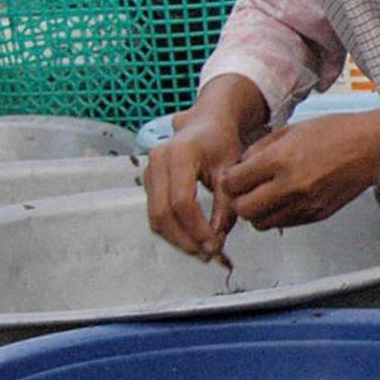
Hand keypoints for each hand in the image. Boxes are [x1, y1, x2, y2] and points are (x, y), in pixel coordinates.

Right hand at [145, 110, 246, 259]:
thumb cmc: (221, 143)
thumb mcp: (231, 170)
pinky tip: (192, 240)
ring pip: (155, 217)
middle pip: (162, 212)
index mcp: (180, 153)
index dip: (197, 227)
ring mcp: (149, 172)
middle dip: (184, 239)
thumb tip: (216, 238)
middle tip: (207, 255)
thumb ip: (225, 204)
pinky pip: (155, 213)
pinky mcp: (149, 183)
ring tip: (202, 252)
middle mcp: (157, 162)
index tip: (214, 244)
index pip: (182, 201)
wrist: (205, 124)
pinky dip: (172, 231)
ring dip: (177, 239)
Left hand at [215, 110, 379, 231]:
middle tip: (246, 191)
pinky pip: (285, 224)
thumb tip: (240, 166)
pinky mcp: (318, 215)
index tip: (234, 177)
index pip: (234, 183)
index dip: (230, 180)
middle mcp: (292, 186)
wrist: (373, 147)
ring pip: (262, 224)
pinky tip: (287, 199)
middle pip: (243, 210)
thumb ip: (261, 149)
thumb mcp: (292, 129)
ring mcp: (306, 204)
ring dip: (258, 212)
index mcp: (281, 160)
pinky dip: (279, 215)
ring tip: (267, 196)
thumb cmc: (338, 132)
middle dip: (240, 200)